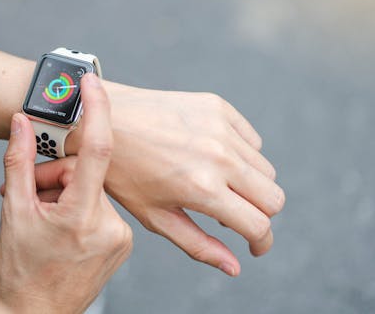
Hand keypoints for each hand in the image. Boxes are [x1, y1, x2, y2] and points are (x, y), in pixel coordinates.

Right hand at [0, 74, 132, 313]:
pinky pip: (100, 207)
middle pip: (85, 173)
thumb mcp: (13, 213)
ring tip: (42, 217)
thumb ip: (19, 162)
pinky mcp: (122, 243)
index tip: (91, 82)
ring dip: (65, 193)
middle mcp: (110, 226)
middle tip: (30, 196)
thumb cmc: (21, 271)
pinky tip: (59, 225)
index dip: (95, 110)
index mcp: (81, 216)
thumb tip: (20, 122)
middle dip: (55, 177)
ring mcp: (120, 237)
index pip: (96, 150)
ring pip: (92, 189)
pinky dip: (78, 207)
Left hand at [63, 83, 284, 276]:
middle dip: (260, 215)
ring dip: (250, 184)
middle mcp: (218, 156)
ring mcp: (220, 127)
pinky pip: (251, 139)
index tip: (254, 247)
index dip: (261, 242)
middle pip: (273, 198)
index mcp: (202, 189)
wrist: (101, 121)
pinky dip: (242, 154)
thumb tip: (235, 267)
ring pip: (265, 169)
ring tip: (218, 186)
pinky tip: (213, 158)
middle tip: (236, 217)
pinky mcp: (217, 106)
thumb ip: (198, 244)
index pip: (259, 224)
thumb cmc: (122, 173)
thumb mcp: (154, 216)